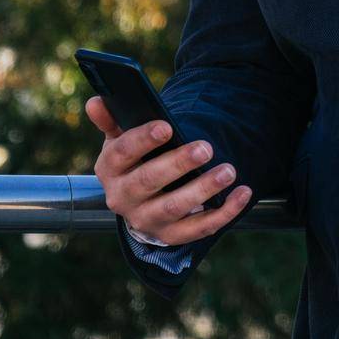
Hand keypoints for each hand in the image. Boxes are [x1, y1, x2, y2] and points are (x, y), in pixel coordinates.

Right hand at [85, 95, 251, 243]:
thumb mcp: (120, 138)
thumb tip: (96, 101)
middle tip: (206, 148)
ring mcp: (147, 220)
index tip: (167, 126)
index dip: (143, 139)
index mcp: (109, 169)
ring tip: (228, 171)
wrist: (139, 201)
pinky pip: (199, 228)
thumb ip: (112, 119)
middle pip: (149, 181)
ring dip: (203, 189)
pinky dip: (223, 213)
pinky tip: (242, 193)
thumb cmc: (134, 160)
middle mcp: (122, 198)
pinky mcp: (170, 236)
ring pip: (175, 208)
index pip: (122, 153)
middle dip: (178, 164)